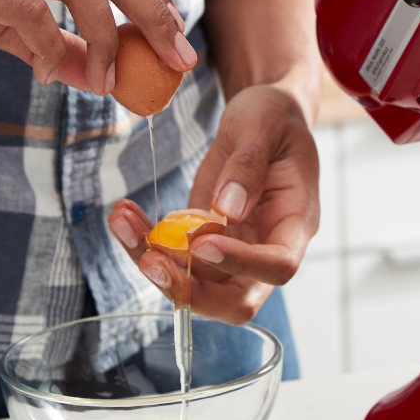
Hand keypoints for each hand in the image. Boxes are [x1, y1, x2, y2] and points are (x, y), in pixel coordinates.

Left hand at [107, 84, 319, 322]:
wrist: (260, 119)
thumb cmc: (273, 119)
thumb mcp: (264, 127)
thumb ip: (248, 165)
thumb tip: (228, 208)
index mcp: (296, 222)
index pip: (279, 265)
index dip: (242, 263)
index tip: (201, 242)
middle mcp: (267, 247)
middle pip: (237, 300)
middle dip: (191, 291)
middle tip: (151, 260)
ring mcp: (235, 251)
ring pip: (195, 285)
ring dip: (154, 262)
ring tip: (123, 221)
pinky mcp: (205, 242)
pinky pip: (174, 258)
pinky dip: (145, 242)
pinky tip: (126, 215)